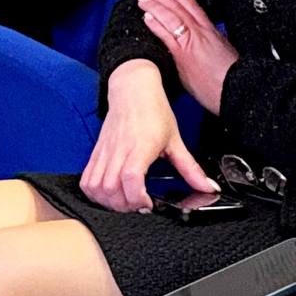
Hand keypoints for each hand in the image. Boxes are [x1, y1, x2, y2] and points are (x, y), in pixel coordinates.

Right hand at [80, 60, 214, 211]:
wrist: (133, 90)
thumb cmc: (153, 112)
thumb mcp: (176, 140)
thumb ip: (190, 168)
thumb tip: (208, 187)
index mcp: (141, 146)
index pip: (131, 177)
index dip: (137, 197)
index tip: (148, 204)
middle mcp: (120, 150)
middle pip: (111, 187)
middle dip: (124, 205)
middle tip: (139, 205)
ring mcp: (105, 152)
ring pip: (95, 186)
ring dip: (108, 201)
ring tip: (125, 201)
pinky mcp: (96, 153)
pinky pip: (86, 179)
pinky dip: (94, 193)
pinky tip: (110, 194)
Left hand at [134, 0, 237, 111]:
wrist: (239, 89)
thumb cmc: (234, 78)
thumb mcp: (228, 54)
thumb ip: (216, 44)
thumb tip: (212, 43)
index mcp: (211, 30)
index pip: (191, 3)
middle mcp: (201, 32)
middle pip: (179, 5)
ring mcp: (192, 42)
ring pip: (171, 15)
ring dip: (154, 4)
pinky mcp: (184, 56)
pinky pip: (168, 35)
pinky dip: (156, 24)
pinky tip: (146, 16)